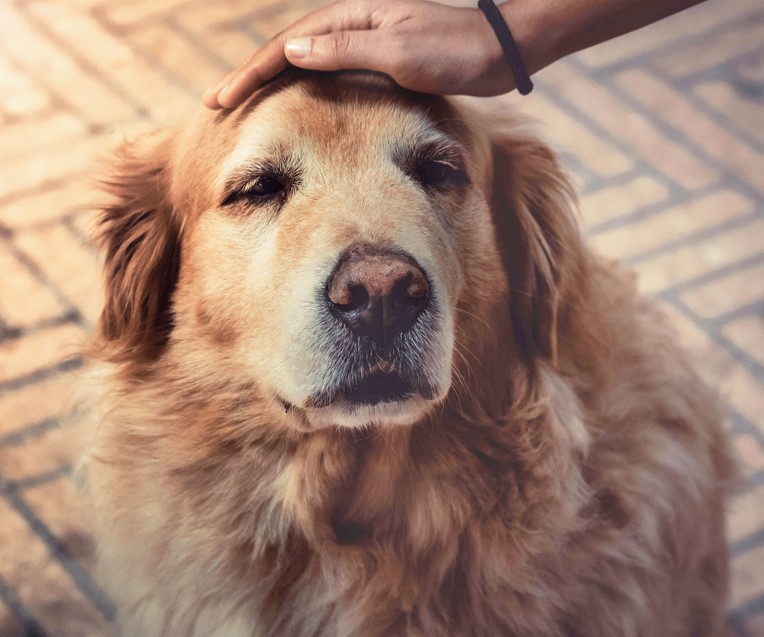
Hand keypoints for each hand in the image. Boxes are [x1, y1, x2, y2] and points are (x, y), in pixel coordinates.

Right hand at [203, 0, 525, 109]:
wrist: (496, 51)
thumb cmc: (453, 51)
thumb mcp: (399, 52)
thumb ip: (345, 51)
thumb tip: (291, 52)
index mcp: (349, 19)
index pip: (285, 48)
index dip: (250, 73)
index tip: (222, 98)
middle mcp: (351, 26)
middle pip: (286, 52)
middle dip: (250, 76)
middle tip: (217, 102)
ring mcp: (362, 42)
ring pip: (303, 63)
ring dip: (271, 82)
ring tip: (244, 103)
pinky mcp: (376, 59)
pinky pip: (327, 74)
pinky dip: (302, 87)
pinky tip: (294, 102)